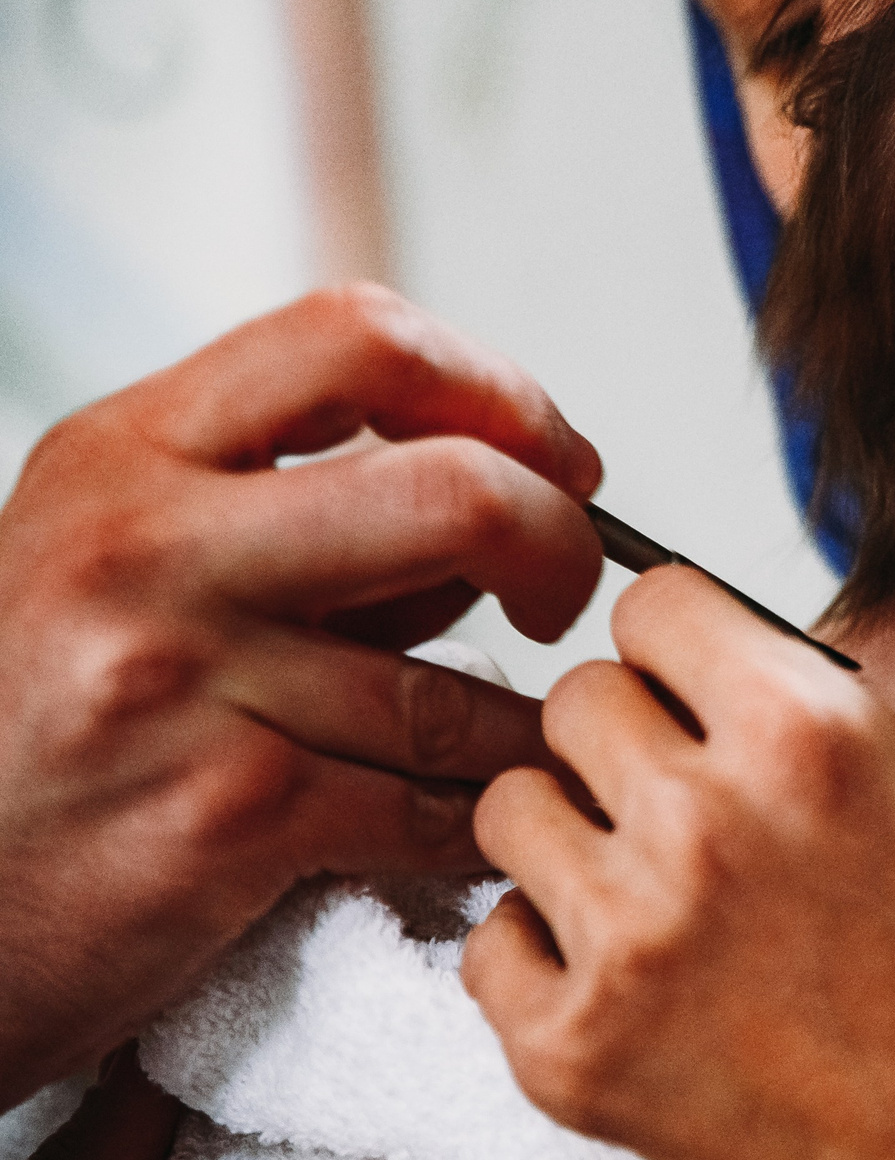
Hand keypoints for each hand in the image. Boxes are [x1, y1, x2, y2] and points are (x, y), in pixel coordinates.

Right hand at [0, 286, 605, 1109]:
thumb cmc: (65, 721)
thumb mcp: (146, 559)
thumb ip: (317, 511)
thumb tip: (531, 483)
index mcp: (127, 452)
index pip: (359, 338)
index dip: (500, 390)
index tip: (557, 459)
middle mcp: (144, 549)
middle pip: (456, 490)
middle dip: (561, 544)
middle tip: (564, 597)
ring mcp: (179, 684)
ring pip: (459, 690)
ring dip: (526, 727)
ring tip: (512, 742)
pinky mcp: (224, 818)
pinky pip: (434, 808)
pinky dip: (484, 819)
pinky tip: (473, 822)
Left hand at [466, 394, 894, 1159]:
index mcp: (811, 730)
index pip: (649, 604)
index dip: (701, 658)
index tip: (753, 722)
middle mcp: (702, 825)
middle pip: (574, 699)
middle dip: (641, 744)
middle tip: (725, 819)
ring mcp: (625, 944)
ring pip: (510, 809)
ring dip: (580, 840)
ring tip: (681, 893)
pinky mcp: (567, 1051)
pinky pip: (482, 939)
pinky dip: (544, 957)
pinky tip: (650, 981)